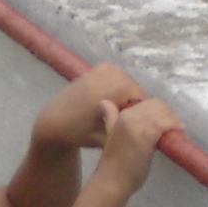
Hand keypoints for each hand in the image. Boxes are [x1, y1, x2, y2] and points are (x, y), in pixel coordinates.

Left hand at [32, 63, 147, 150]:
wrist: (53, 121)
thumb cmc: (79, 134)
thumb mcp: (107, 138)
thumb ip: (130, 131)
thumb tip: (154, 128)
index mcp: (104, 92)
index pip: (140, 97)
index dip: (140, 111)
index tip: (133, 122)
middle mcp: (102, 76)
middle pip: (135, 88)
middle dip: (133, 102)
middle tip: (124, 117)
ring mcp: (99, 69)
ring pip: (129, 81)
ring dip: (127, 95)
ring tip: (116, 110)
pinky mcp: (97, 67)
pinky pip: (120, 76)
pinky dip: (120, 87)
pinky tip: (111, 101)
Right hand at [94, 98, 183, 193]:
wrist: (112, 181)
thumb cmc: (114, 163)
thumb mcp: (111, 135)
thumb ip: (111, 119)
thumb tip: (105, 103)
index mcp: (120, 115)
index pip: (148, 102)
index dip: (160, 112)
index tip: (164, 124)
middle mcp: (128, 116)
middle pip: (158, 104)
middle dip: (169, 114)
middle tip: (173, 129)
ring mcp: (138, 125)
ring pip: (164, 112)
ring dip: (174, 120)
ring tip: (177, 132)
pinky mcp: (147, 135)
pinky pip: (166, 123)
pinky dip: (175, 126)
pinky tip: (178, 134)